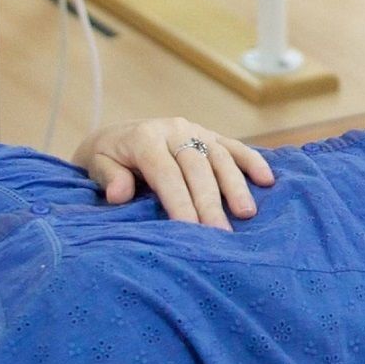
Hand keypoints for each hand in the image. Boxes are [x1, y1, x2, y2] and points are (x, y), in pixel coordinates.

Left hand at [75, 118, 275, 228]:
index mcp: (144, 138)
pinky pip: (234, 147)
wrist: (114, 137)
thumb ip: (109, 178)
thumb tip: (120, 194)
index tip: (190, 230)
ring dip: (235, 185)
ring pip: (219, 157)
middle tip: (220, 233)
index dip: (179, 202)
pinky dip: (252, 162)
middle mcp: (173, 129)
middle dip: (209, 202)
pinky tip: (267, 180)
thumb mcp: (97, 166)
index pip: (166, 173)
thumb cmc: (107, 159)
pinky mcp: (209, 135)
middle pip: (196, 167)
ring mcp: (195, 130)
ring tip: (246, 213)